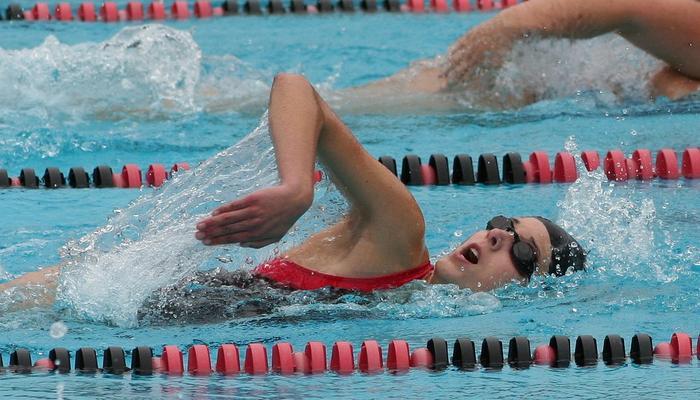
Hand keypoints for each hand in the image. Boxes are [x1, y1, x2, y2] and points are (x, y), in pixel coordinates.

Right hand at [195, 184, 312, 247]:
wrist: (294, 199)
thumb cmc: (284, 219)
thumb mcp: (275, 236)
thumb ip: (259, 243)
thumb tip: (241, 244)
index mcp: (258, 234)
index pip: (233, 239)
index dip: (218, 241)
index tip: (206, 242)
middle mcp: (254, 224)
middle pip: (228, 229)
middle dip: (211, 233)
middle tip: (197, 235)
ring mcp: (253, 211)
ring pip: (230, 218)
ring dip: (213, 222)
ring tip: (201, 225)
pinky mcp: (253, 199)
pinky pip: (236, 205)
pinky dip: (224, 209)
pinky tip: (215, 212)